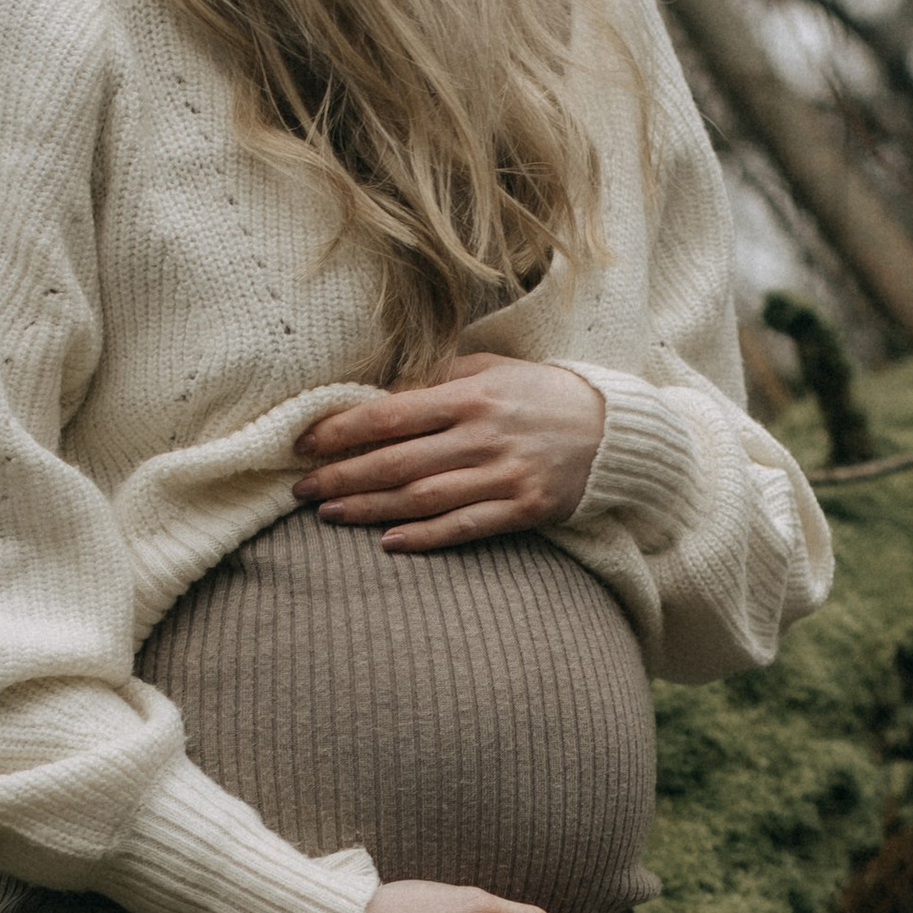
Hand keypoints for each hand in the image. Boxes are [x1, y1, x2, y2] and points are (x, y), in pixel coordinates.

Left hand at [293, 353, 605, 549]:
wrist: (611, 430)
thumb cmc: (539, 394)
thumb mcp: (490, 369)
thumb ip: (437, 380)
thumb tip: (378, 396)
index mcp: (470, 395)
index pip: (390, 415)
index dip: (342, 431)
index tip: (304, 444)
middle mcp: (483, 436)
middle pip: (398, 462)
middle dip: (343, 476)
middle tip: (301, 488)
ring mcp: (504, 475)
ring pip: (423, 498)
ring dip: (370, 509)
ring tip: (329, 514)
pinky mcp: (524, 509)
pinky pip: (465, 527)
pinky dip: (425, 537)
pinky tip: (388, 543)